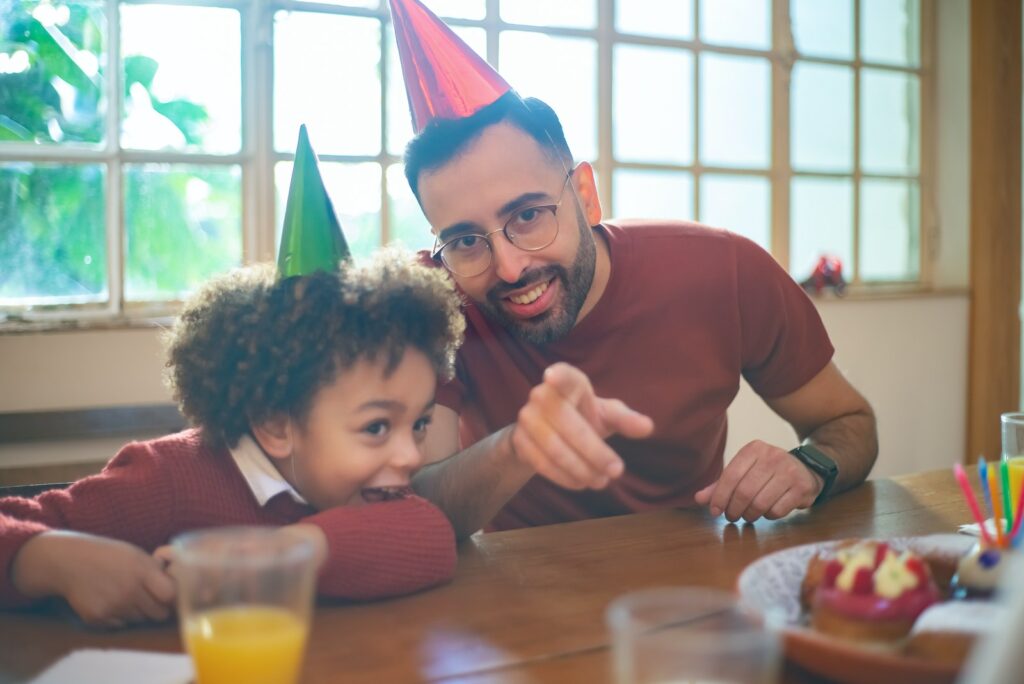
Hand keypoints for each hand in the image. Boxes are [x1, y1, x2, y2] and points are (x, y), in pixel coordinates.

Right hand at [12, 531, 175, 627]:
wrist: (69, 562)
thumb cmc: (108, 555)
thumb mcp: (136, 555)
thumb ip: (155, 571)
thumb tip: (178, 587)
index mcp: (141, 571)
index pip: (170, 595)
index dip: (173, 597)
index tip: (169, 595)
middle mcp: (129, 591)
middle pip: (158, 613)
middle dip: (158, 607)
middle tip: (150, 598)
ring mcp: (113, 607)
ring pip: (140, 619)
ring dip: (138, 611)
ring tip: (125, 595)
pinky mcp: (98, 618)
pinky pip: (120, 625)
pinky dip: (119, 617)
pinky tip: (110, 601)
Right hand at [511, 362, 653, 489]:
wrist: (545, 433)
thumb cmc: (583, 417)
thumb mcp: (606, 415)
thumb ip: (625, 419)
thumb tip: (648, 427)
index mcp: (568, 382)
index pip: (563, 376)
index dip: (558, 376)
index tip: (552, 376)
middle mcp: (542, 395)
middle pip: (568, 425)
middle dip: (594, 451)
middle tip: (617, 471)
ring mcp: (527, 418)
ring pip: (555, 448)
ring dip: (581, 469)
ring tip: (602, 481)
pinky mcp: (519, 441)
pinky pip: (542, 463)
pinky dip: (564, 477)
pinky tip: (581, 483)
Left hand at [693, 440, 823, 522]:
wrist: (806, 469)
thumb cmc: (768, 473)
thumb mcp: (745, 471)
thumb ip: (721, 484)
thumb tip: (699, 499)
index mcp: (754, 449)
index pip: (730, 476)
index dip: (719, 497)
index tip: (714, 511)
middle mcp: (772, 456)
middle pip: (744, 492)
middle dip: (734, 509)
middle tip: (732, 516)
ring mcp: (789, 471)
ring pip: (760, 503)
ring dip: (750, 515)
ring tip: (748, 515)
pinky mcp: (802, 487)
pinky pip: (777, 510)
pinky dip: (768, 516)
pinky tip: (768, 511)